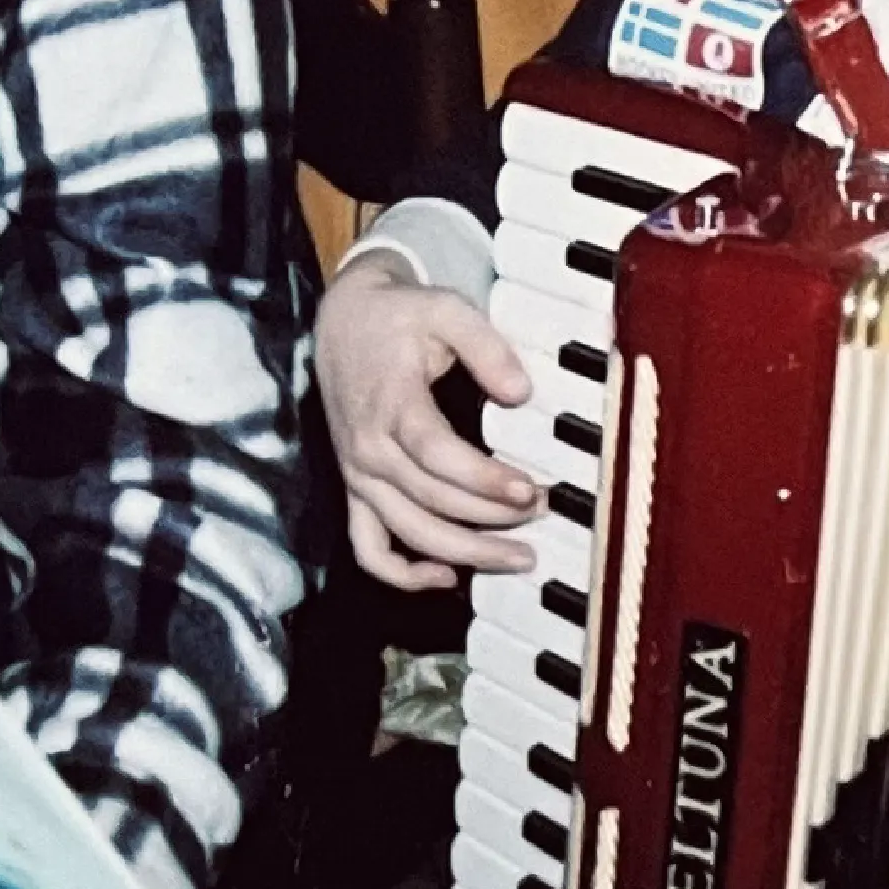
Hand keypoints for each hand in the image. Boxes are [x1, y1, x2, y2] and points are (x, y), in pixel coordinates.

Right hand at [314, 256, 539, 589]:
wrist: (344, 322)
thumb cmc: (400, 317)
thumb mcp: (446, 311)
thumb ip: (486, 347)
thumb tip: (521, 393)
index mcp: (391, 405)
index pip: (437, 455)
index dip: (483, 480)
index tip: (530, 490)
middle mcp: (369, 449)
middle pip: (432, 501)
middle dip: (493, 517)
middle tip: (545, 512)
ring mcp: (359, 475)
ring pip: (409, 533)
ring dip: (465, 553)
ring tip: (519, 557)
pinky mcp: (356, 489)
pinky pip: (370, 548)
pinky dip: (402, 573)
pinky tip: (448, 576)